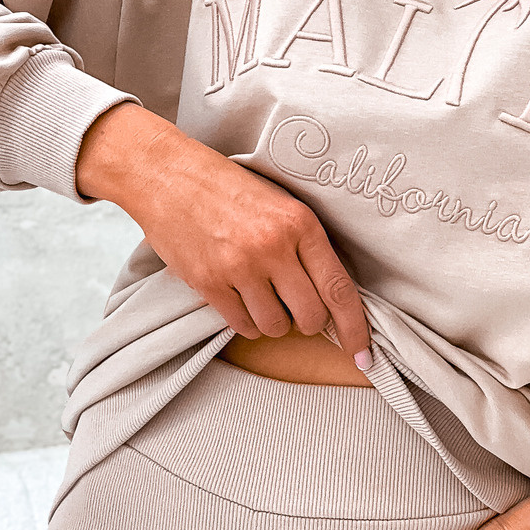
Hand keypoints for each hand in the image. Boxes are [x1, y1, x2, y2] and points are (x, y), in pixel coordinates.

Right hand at [75, 102, 370, 360]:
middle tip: (296, 308)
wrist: (167, 175)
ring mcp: (239, 266)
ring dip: (274, 323)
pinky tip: (240, 299)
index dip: (355, 328)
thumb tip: (332, 301)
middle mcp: (274, 247)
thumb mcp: (281, 205)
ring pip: (276, 327)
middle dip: (308, 323)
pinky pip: (242, 326)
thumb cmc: (228, 189)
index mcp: (301, 224)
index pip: (339, 289)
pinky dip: (246, 322)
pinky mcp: (208, 282)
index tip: (362, 355)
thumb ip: (307, 247)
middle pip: (310, 317)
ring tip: (262, 298)